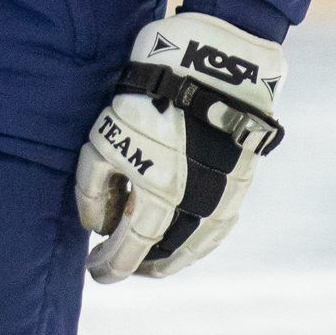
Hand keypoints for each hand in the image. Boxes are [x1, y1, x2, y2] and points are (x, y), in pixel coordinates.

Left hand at [75, 11, 284, 283]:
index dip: (111, 265)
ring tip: (150, 258)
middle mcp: (197, 207)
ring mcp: (225, 196)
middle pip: (167, 256)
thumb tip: (98, 227)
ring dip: (171, 257)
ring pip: (197, 245)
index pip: (132, 250)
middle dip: (139, 266)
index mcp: (160, 200)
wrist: (213, 62)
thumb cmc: (149, 98)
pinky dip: (198, 239)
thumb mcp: (104, 140)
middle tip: (120, 266)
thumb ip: (94, 191)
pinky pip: (219, 225)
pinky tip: (184, 235)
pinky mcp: (241, 179)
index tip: (96, 272)